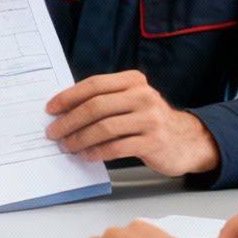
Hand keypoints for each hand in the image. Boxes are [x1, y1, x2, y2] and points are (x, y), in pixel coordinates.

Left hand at [44, 71, 219, 175]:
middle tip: (53, 132)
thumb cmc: (150, 120)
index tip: (51, 108)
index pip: (94, 84)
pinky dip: (96, 152)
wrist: (186, 140)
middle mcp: (143, 96)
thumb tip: (65, 110)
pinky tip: (86, 155)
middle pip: (96, 106)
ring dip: (79, 139)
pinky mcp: (153, 142)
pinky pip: (116, 147)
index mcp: (134, 81)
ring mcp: (150, 119)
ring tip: (67, 146)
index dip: (69, 96)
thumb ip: (106, 100)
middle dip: (69, 120)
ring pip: (104, 128)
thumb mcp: (132, 101)